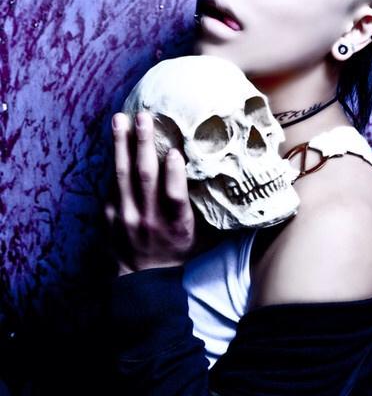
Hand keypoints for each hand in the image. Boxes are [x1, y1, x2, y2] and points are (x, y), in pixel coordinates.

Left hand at [105, 111, 196, 275]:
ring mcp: (126, 217)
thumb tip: (236, 186)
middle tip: (143, 117)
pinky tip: (116, 141)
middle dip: (144, 144)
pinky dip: (114, 162)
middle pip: (145, 177)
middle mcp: (149, 219)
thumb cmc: (179, 250)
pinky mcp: (110, 215)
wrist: (144, 278)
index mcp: (176, 224)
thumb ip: (211, 211)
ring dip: (121, 145)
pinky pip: (111, 185)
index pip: (174, 197)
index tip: (175, 151)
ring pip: (122, 175)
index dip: (174, 174)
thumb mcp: (202, 237)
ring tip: (119, 120)